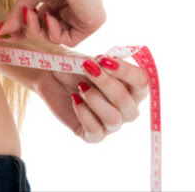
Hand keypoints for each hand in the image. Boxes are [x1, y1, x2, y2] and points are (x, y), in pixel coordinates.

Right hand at [0, 0, 105, 47]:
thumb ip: (17, 17)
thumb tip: (0, 33)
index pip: (46, 22)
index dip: (29, 28)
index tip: (12, 34)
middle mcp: (76, 7)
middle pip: (50, 32)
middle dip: (32, 28)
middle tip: (23, 16)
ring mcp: (86, 16)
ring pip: (57, 37)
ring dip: (39, 30)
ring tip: (32, 13)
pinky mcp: (93, 22)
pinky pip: (70, 40)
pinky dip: (54, 32)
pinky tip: (48, 16)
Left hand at [27, 55, 148, 142]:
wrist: (51, 75)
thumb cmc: (76, 67)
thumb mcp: (90, 61)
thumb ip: (103, 63)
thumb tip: (109, 62)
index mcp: (133, 88)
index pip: (142, 82)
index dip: (126, 71)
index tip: (104, 60)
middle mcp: (127, 108)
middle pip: (127, 102)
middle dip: (105, 83)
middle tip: (87, 68)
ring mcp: (111, 123)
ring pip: (113, 118)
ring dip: (95, 99)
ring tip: (80, 86)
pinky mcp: (93, 134)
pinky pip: (95, 131)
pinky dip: (83, 113)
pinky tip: (74, 99)